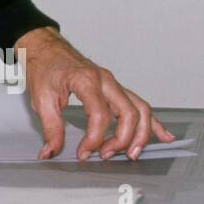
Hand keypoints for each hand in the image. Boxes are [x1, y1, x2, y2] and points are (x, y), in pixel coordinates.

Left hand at [14, 26, 176, 160]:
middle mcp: (105, 81)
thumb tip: (50, 152)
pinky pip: (139, 104)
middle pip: (128, 113)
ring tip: (132, 154)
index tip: (83, 153)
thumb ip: (50, 128)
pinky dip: (152, 122)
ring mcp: (113, 83)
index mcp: (86, 81)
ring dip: (141, 134)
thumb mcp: (40, 98)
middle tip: (105, 155)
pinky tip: (163, 135)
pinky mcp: (115, 88)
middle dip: (122, 140)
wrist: (45, 48)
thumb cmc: (44, 67)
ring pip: (140, 109)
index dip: (94, 139)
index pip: (100, 116)